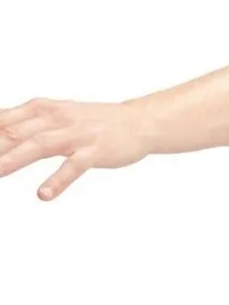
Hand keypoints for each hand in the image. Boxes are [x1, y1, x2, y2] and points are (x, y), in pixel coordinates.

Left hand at [0, 98, 146, 199]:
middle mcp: (54, 118)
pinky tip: (43, 195)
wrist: (138, 122)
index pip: (1, 121)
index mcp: (40, 109)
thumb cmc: (93, 122)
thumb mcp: (55, 117)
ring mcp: (75, 134)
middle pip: (12, 133)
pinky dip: (57, 180)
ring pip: (38, 146)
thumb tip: (0, 133)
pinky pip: (73, 167)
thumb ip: (24, 125)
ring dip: (14, 160)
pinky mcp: (95, 151)